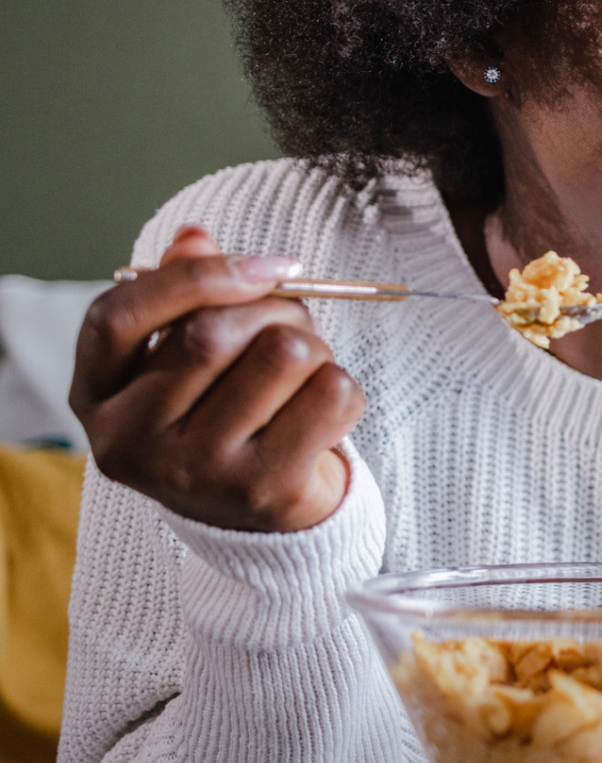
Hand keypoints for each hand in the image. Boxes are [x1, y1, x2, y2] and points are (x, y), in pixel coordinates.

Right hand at [70, 225, 365, 532]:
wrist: (258, 527)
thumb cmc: (220, 418)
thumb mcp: (182, 361)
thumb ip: (183, 296)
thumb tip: (193, 235)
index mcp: (96, 397)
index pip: (119, 316)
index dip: (195, 276)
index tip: (266, 266)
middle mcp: (131, 441)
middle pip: (213, 332)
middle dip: (276, 309)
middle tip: (296, 324)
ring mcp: (195, 472)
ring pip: (283, 355)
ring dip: (316, 346)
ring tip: (307, 372)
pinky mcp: (263, 490)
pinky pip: (331, 394)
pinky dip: (344, 388)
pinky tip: (323, 412)